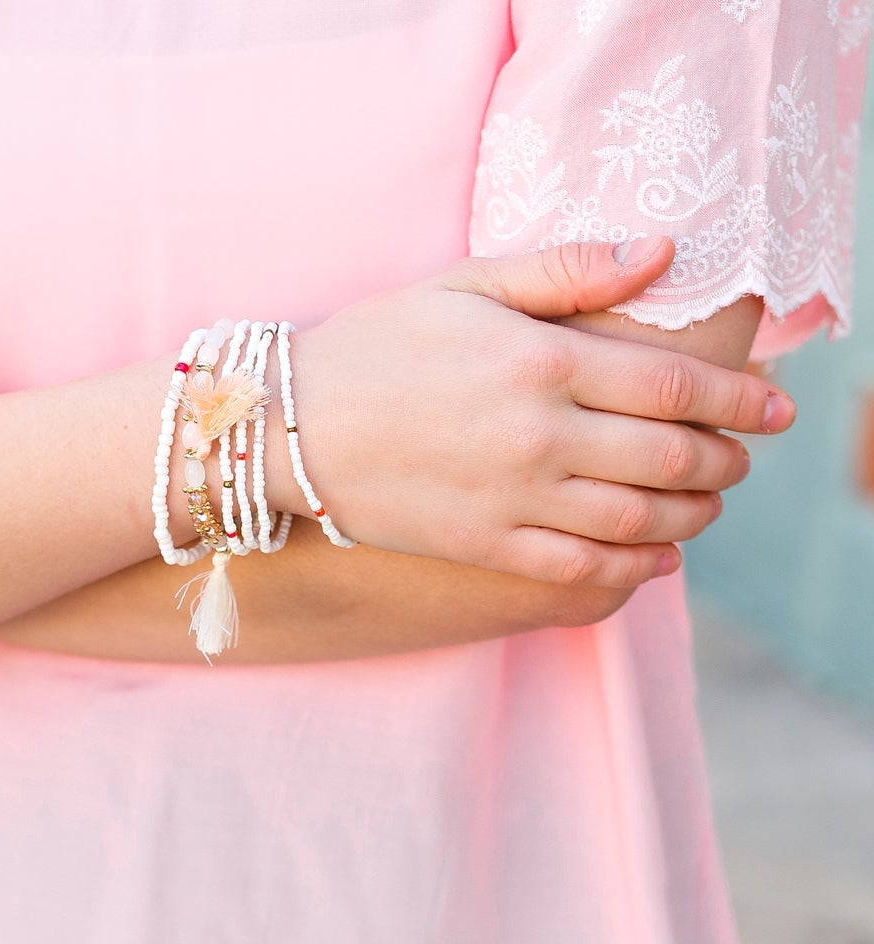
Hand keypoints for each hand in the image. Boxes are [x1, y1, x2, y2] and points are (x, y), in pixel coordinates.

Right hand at [287, 238, 794, 588]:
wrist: (291, 428)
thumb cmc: (380, 343)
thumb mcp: (470, 283)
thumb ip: (569, 269)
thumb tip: (662, 251)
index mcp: (543, 360)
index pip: (674, 387)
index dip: (740, 399)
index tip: (775, 406)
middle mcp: (539, 435)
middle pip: (670, 457)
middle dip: (725, 461)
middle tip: (743, 457)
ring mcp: (514, 499)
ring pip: (638, 521)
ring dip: (692, 516)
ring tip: (708, 505)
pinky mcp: (488, 546)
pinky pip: (582, 567)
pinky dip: (634, 568)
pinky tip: (657, 559)